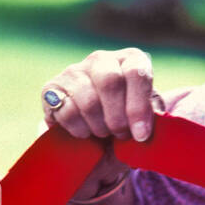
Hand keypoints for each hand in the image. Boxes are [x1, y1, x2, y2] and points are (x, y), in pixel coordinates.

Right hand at [41, 48, 160, 202]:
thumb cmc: (127, 128)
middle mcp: (101, 59)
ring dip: (99, 127)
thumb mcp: (147, 121)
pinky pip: (66, 111)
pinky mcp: (52, 88)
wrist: (96, 145)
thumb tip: (150, 119)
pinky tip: (85, 132)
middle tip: (121, 135)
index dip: (138, 107)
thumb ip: (152, 116)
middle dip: (117, 118)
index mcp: (131, 60)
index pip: (136, 72)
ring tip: (104, 134)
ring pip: (88, 100)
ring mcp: (74, 71)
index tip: (141, 135)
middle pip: (109, 81)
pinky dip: (79, 130)